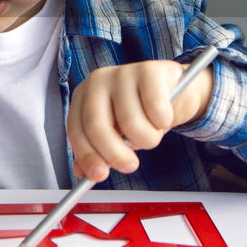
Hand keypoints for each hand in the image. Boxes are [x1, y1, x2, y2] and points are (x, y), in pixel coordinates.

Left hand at [67, 59, 213, 182]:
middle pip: (97, 125)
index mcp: (83, 97)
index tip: (99, 175)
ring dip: (146, 138)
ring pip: (130, 121)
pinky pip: (155, 110)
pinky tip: (163, 118)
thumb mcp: (115, 133)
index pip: (77, 130)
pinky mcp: (148, 71)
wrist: (169, 89)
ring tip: (151, 134)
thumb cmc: (138, 111)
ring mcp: (122, 73)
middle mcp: (98, 81)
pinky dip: (162, 122)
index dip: (87, 156)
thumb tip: (84, 174)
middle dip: (114, 153)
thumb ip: (98, 151)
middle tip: (129, 166)